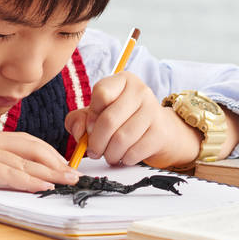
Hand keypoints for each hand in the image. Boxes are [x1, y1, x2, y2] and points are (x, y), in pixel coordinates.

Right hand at [0, 132, 80, 197]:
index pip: (23, 141)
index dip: (46, 152)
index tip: (61, 164)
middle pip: (30, 147)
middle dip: (55, 160)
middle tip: (74, 174)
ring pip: (24, 160)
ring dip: (50, 171)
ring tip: (69, 181)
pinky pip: (7, 173)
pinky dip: (28, 180)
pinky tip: (43, 186)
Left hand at [65, 72, 202, 167]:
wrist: (159, 130)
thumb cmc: (123, 119)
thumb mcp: (98, 113)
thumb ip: (79, 119)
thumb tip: (78, 132)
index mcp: (123, 81)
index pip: (101, 93)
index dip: (91, 115)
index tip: (90, 128)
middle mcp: (140, 91)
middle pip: (109, 120)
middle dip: (96, 142)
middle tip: (94, 151)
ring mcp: (152, 111)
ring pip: (121, 139)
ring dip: (110, 154)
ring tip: (109, 155)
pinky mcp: (160, 132)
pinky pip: (134, 151)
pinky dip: (124, 159)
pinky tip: (124, 156)